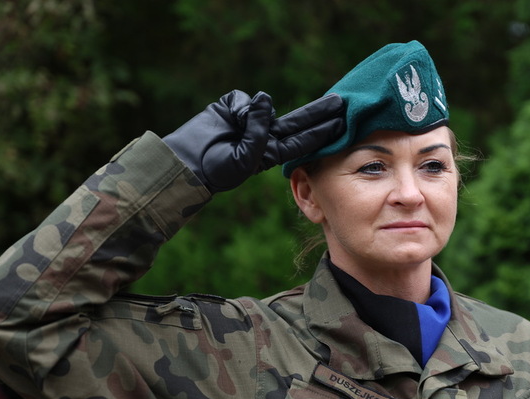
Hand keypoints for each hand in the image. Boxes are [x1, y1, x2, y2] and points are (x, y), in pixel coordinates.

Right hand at [163, 90, 343, 191]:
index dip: (322, 131)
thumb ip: (258, 131)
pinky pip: (243, 101)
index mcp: (272, 153)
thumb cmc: (217, 169)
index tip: (342, 122)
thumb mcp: (244, 158)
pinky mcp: (234, 105)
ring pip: (266, 108)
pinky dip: (237, 109)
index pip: (303, 140)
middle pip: (298, 121)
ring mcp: (251, 119)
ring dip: (257, 116)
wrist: (187, 162)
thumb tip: (265, 98)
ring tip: (237, 130)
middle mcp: (266, 134)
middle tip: (342, 102)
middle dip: (319, 112)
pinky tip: (227, 120)